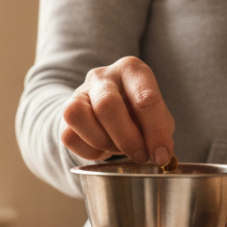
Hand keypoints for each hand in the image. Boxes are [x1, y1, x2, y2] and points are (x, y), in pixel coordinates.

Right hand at [61, 57, 175, 166]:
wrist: (108, 110)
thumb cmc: (138, 113)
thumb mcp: (158, 117)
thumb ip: (161, 132)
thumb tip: (159, 154)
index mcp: (131, 70)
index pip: (145, 98)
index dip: (155, 132)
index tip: (161, 156)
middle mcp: (102, 75)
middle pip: (107, 105)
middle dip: (127, 138)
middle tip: (140, 157)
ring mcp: (79, 92)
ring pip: (78, 116)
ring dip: (103, 142)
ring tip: (119, 149)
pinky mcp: (65, 112)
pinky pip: (69, 136)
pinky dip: (89, 151)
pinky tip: (103, 149)